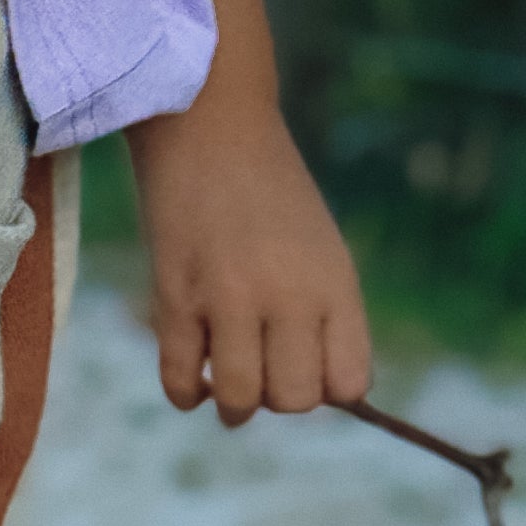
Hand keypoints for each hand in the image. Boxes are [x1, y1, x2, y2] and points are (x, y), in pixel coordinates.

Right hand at [129, 99, 371, 423]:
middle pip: (296, 401)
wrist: (208, 121)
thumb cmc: (267, 188)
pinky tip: (191, 375)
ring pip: (241, 401)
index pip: (350, 384)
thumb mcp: (321, 246)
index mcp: (334, 284)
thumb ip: (325, 314)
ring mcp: (230, 297)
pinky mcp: (175, 294)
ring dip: (232, 404)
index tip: (303, 365)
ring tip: (223, 382)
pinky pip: (180, 381)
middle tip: (260, 366)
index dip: (325, 387)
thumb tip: (316, 394)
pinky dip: (185, 393)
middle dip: (277, 396)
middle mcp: (289, 296)